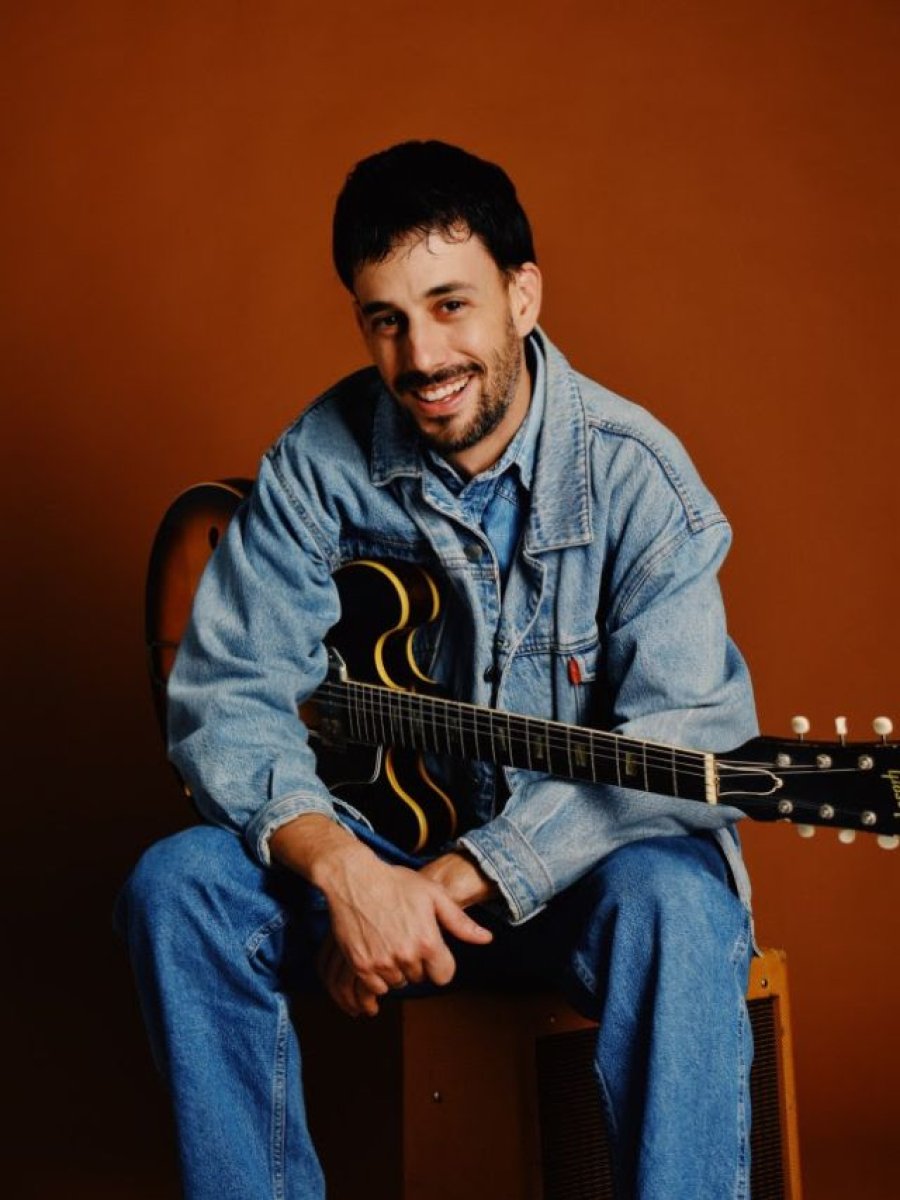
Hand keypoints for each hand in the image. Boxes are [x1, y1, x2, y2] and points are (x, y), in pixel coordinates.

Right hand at [319, 856, 491, 1015]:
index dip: (439, 963)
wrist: (354, 878)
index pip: (443, 976)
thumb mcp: (433, 895)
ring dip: (396, 969)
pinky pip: (376, 986)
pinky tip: (376, 950)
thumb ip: (460, 922)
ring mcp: (382, 962)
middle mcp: (406, 956)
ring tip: (389, 941)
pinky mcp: (361, 965)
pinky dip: (377, 975)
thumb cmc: (396, 883)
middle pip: (419, 978)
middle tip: (405, 937)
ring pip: (397, 982)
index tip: (430, 950)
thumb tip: (486, 939)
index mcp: (428, 941)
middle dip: (416, 963)